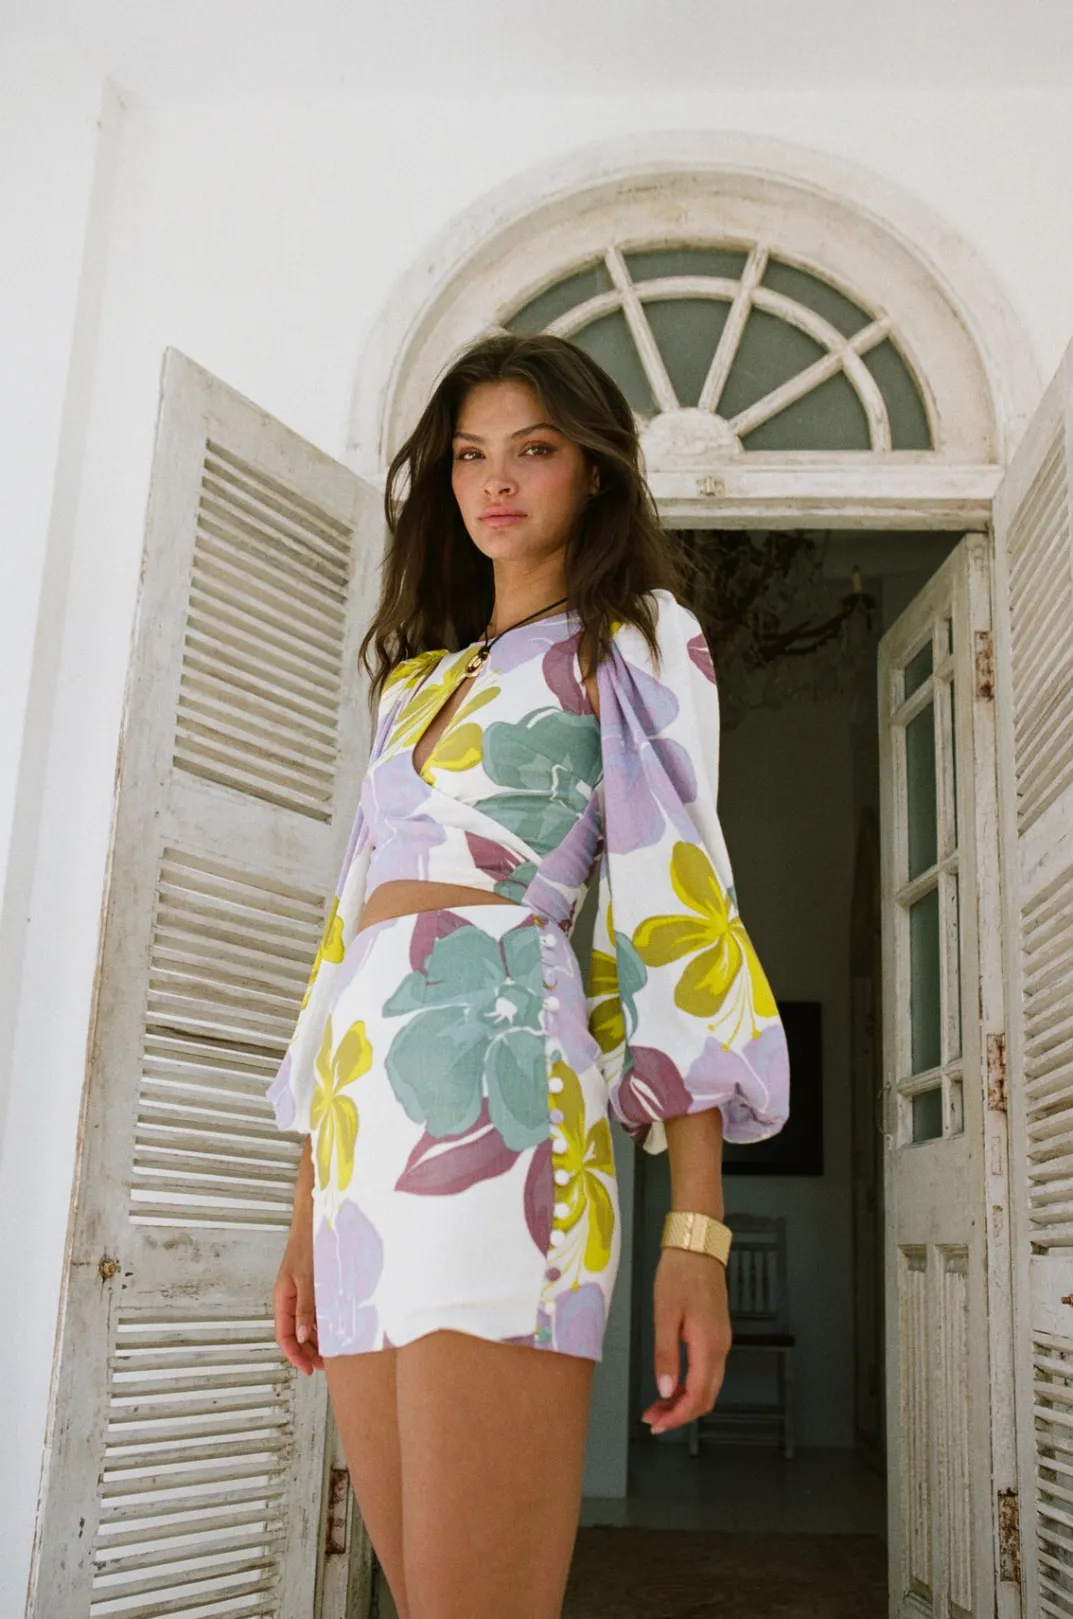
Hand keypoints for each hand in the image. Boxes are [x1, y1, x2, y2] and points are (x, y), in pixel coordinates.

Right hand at [273, 1225, 323, 1375]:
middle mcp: (290, 1298)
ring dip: (316, 1340)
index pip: (284, 1335)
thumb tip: (302, 1337)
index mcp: (282, 1298)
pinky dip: (323, 1324)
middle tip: (325, 1366)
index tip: (309, 1369)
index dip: (295, 1355)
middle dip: (307, 1352)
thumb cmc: (308, 1244)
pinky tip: (335, 1330)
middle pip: (295, 1333)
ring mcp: (302, 1292)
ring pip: (306, 1324)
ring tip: (331, 1353)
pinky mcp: (314, 1286)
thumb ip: (305, 1307)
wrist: (317, 1217)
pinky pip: (316, 1311)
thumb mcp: (307, 1278)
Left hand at [641, 1247, 730, 1434]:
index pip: (697, 1397)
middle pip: (707, 1397)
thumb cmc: (678, 1276)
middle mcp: (721, 1348)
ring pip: (709, 1386)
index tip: (656, 1424)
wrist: (697, 1246)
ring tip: (657, 1404)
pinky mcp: (718, 1334)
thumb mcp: (664, 1314)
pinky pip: (708, 1371)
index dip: (677, 1416)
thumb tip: (665, 1391)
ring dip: (685, 1401)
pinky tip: (672, 1384)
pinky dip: (691, 1385)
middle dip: (681, 1414)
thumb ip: (666, 1355)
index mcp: (708, 1346)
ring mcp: (722, 1342)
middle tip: (652, 1418)